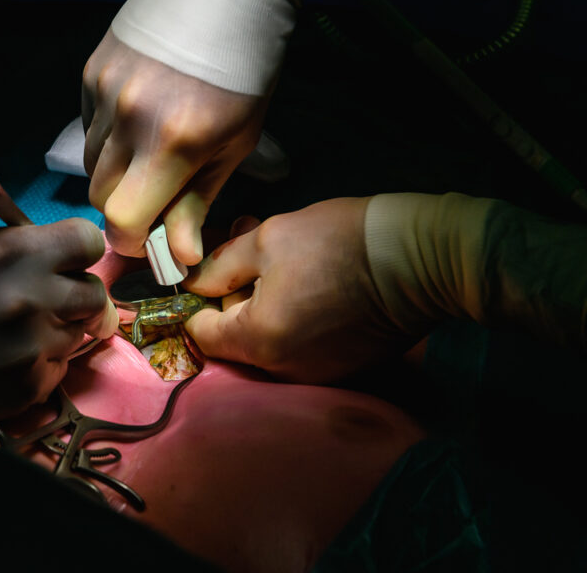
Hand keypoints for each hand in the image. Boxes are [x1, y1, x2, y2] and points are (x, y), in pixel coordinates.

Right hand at [0, 218, 117, 424]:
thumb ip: (0, 244)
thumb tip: (38, 249)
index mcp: (10, 254)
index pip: (88, 240)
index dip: (78, 247)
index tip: (67, 255)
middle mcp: (32, 299)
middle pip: (94, 293)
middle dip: (75, 292)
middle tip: (50, 298)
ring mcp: (31, 350)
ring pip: (77, 335)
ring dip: (56, 331)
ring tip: (13, 332)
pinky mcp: (24, 391)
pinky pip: (55, 371)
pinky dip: (38, 366)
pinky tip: (2, 361)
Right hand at [82, 30, 267, 264]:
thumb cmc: (242, 74)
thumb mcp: (233, 146)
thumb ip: (197, 203)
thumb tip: (180, 258)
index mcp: (174, 142)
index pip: (122, 220)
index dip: (132, 238)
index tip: (150, 236)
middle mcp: (130, 118)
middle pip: (99, 196)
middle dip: (124, 207)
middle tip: (154, 193)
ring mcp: (104, 92)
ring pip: (90, 162)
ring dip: (115, 171)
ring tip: (149, 148)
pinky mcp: (90, 72)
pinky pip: (87, 126)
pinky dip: (107, 136)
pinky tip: (137, 117)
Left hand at [183, 199, 424, 383]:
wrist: (421, 259)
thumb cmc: (339, 242)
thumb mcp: (266, 240)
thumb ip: (219, 267)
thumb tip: (194, 285)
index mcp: (258, 341)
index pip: (201, 334)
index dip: (199, 302)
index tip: (212, 272)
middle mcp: (283, 371)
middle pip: (235, 340)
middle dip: (234, 296)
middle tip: (248, 248)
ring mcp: (316, 375)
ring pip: (267, 343)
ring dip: (263, 305)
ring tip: (281, 261)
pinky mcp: (343, 370)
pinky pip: (299, 348)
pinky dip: (293, 320)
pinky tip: (308, 284)